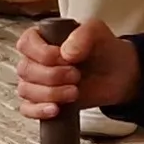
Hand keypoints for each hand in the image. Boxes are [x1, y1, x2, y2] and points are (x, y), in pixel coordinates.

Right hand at [16, 17, 139, 121]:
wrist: (118, 75)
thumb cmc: (104, 50)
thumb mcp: (98, 32)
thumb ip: (83, 34)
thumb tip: (66, 52)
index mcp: (43, 38)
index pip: (26, 44)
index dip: (42, 53)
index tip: (64, 58)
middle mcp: (35, 60)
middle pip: (25, 70)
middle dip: (52, 76)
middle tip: (76, 75)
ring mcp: (37, 82)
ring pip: (26, 90)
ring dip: (51, 93)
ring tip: (74, 92)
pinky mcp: (42, 101)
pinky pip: (27, 109)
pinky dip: (38, 110)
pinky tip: (55, 109)